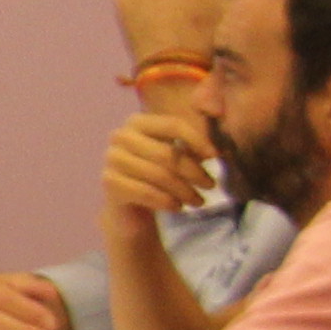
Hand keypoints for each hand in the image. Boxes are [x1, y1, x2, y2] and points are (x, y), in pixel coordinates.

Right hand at [103, 108, 219, 220]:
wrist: (130, 207)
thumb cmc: (159, 175)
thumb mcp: (179, 153)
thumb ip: (197, 137)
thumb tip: (220, 124)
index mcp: (138, 122)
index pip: (172, 125)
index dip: (197, 140)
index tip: (216, 157)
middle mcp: (120, 136)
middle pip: (166, 153)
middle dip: (194, 171)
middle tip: (211, 185)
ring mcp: (112, 159)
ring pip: (158, 175)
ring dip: (185, 190)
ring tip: (199, 201)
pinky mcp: (110, 183)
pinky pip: (146, 192)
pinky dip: (167, 201)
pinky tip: (179, 207)